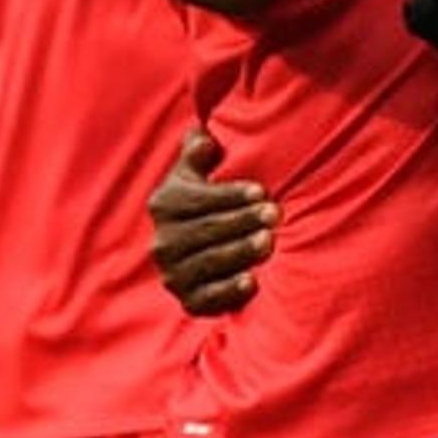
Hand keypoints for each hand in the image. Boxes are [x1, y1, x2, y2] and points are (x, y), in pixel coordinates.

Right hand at [148, 124, 277, 316]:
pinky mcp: (188, 301)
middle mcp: (163, 242)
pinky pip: (208, 298)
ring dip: (240, 251)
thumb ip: (197, 151)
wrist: (202, 253)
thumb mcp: (197, 174)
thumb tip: (202, 136)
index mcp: (164, 206)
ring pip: (210, 261)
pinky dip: (229, 291)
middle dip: (243, 221)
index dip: (231, 196)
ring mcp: (174, 274)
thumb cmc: (207, 203)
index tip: (261, 192)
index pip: (199, 200)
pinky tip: (253, 281)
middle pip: (206, 230)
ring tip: (269, 241)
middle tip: (274, 215)